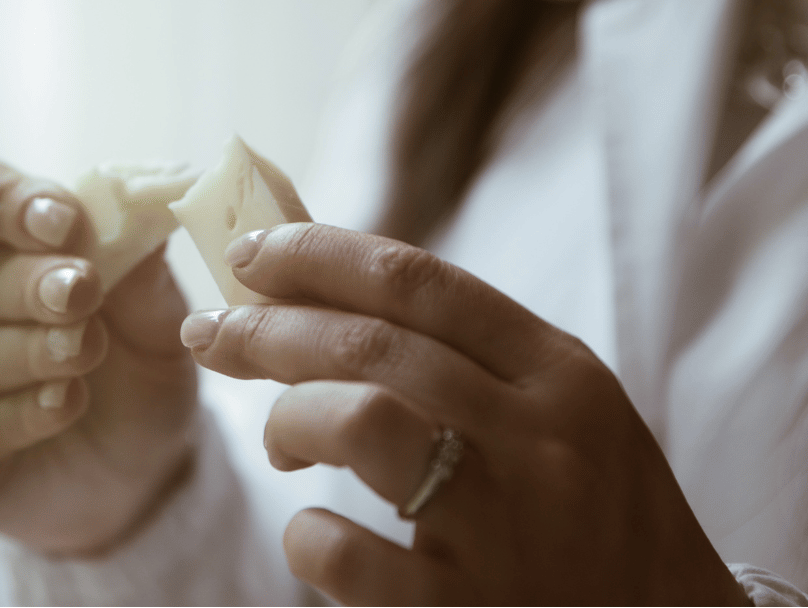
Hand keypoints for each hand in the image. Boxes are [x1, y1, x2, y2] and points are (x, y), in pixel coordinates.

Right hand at [0, 154, 196, 554]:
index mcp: (1, 234)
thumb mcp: (157, 307)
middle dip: (33, 281)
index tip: (65, 221)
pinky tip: (66, 404)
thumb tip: (143, 205)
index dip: (5, 199)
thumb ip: (142, 261)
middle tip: (84, 290)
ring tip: (87, 350)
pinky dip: (26, 412)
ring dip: (35, 347)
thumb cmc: (138, 357)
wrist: (145, 459)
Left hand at [181, 224, 747, 605]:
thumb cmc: (596, 508)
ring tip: (276, 437)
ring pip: (359, 419)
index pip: (417, 279)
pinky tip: (312, 533)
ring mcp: (508, 527)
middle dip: (268, 326)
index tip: (251, 251)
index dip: (317, 255)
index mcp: (557, 370)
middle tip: (212, 328)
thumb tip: (328, 288)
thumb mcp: (557, 406)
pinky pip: (349, 556)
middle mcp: (537, 436)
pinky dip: (308, 536)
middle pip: (370, 343)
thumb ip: (463, 348)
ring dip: (289, 415)